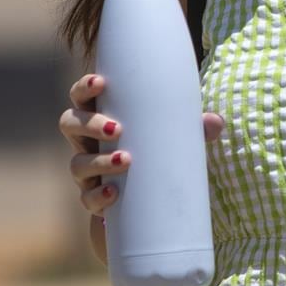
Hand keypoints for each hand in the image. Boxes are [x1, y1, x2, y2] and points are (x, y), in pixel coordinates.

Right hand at [60, 72, 223, 218]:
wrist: (150, 203)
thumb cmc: (159, 153)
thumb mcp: (176, 137)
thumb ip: (196, 128)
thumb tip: (215, 122)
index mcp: (101, 117)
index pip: (81, 96)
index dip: (85, 87)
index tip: (102, 83)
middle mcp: (87, 142)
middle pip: (70, 123)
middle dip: (89, 123)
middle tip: (117, 128)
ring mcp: (87, 171)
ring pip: (76, 163)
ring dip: (97, 161)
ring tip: (125, 160)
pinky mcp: (94, 198)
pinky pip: (87, 198)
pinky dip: (98, 196)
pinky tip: (113, 193)